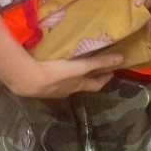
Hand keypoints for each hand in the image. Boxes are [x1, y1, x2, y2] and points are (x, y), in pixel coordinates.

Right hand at [6, 52, 122, 97]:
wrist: (29, 80)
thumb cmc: (57, 74)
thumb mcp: (81, 67)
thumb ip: (99, 62)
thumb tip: (121, 59)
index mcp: (78, 86)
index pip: (96, 85)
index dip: (105, 78)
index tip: (112, 72)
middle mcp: (68, 90)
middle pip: (83, 85)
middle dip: (91, 77)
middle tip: (97, 67)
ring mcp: (54, 90)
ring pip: (68, 83)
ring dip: (75, 76)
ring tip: (76, 65)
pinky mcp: (41, 85)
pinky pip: (55, 79)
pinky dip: (60, 74)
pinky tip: (56, 66)